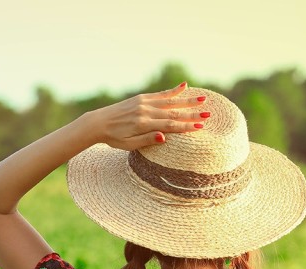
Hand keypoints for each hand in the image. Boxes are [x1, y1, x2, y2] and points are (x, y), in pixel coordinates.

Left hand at [86, 83, 207, 150]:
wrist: (97, 123)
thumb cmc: (114, 138)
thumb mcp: (129, 145)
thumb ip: (147, 140)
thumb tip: (164, 137)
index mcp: (143, 125)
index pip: (169, 125)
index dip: (186, 126)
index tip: (200, 126)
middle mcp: (145, 111)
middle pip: (173, 112)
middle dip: (192, 113)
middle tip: (208, 114)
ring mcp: (143, 103)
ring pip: (169, 101)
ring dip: (187, 100)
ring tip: (202, 99)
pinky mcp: (140, 98)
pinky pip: (160, 94)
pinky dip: (173, 91)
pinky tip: (184, 86)